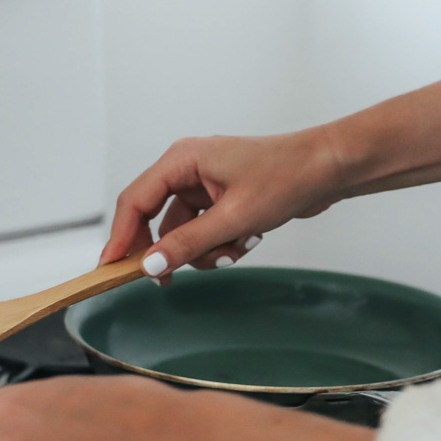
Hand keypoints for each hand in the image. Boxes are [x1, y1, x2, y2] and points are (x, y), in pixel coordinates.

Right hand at [99, 129, 346, 276]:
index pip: (135, 201)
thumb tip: (150, 266)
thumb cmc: (286, 176)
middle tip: (169, 280)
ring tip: (236, 250)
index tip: (110, 268)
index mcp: (182, 160)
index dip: (120, 237)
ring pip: (185, 232)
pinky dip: (222, 245)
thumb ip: (188, 243)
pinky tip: (249, 241)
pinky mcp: (224, 199)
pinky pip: (207, 231)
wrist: (329, 168)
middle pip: (157, 220)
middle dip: (173, 250)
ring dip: (206, 251)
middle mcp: (189, 168)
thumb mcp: (233, 218)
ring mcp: (207, 184)